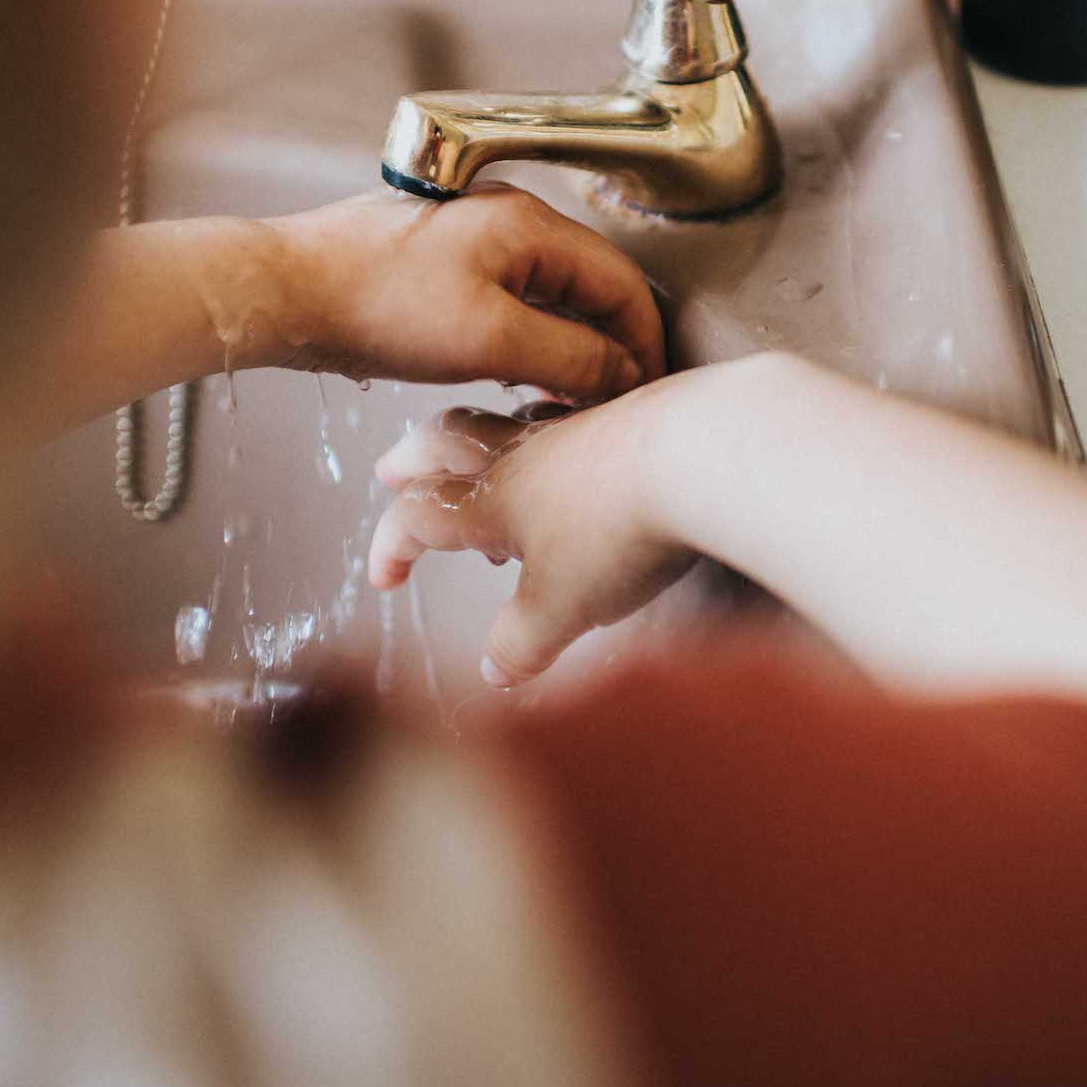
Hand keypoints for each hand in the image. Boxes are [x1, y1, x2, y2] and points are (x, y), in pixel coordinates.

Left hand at [263, 184, 664, 404]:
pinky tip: (517, 382)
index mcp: (529, 224)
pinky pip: (507, 306)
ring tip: (567, 402)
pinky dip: (527, 343)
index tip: (650, 393)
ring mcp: (468, 243)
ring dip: (567, 350)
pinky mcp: (437, 270)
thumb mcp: (489, 338)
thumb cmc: (372, 303)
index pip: (623, 281)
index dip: (645, 342)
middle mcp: (505, 221)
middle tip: (610, 406)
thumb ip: (569, 356)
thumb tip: (622, 376)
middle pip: (589, 288)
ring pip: (547, 299)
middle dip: (609, 348)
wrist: (281, 292)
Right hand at [368, 382, 696, 684]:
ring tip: (485, 460)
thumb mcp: (562, 607)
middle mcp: (524, 455)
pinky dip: (557, 432)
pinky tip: (580, 449)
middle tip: (392, 468)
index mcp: (492, 501)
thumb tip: (495, 671)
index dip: (390, 546)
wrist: (702, 453)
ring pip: (510, 422)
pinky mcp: (631, 415)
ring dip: (483, 439)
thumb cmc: (621, 531)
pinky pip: (574, 417)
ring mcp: (578, 428)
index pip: (418, 516)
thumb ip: (522, 642)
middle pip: (447, 441)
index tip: (385, 578)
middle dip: (413, 458)